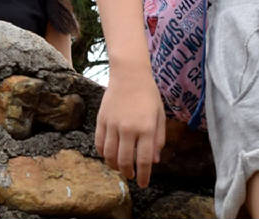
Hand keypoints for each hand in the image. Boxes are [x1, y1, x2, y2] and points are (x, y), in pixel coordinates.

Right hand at [93, 57, 167, 188]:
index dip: (143, 176)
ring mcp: (113, 124)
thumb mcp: (160, 117)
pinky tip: (109, 156)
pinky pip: (99, 143)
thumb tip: (154, 161)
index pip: (144, 160)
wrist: (129, 75)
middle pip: (124, 161)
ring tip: (120, 168)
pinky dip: (103, 153)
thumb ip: (158, 140)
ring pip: (109, 155)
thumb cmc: (148, 95)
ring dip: (114, 166)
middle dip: (128, 173)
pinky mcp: (101, 119)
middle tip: (131, 177)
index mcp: (146, 128)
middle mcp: (128, 128)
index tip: (143, 184)